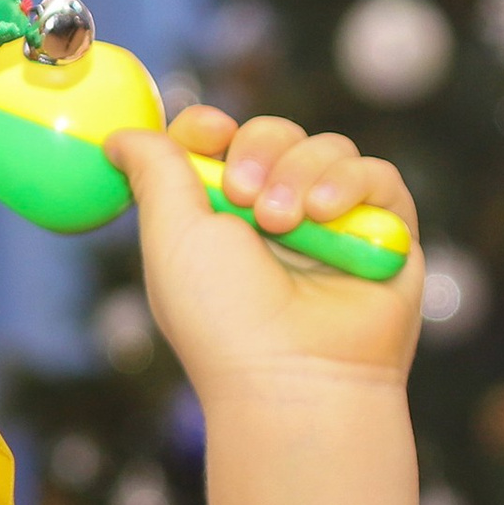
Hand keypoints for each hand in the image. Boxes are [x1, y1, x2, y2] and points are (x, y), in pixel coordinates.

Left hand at [106, 109, 424, 403]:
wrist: (293, 377)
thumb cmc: (223, 317)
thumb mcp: (171, 236)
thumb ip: (152, 173)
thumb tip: (118, 138)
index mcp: (221, 223)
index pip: (221, 144)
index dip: (211, 127)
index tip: (207, 132)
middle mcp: (278, 221)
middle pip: (275, 134)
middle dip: (258, 149)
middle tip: (244, 196)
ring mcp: (334, 227)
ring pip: (327, 147)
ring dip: (300, 172)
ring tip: (283, 221)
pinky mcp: (386, 234)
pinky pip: (376, 175)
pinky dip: (348, 183)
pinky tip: (325, 216)